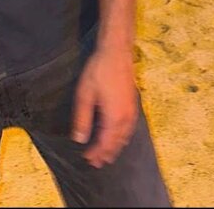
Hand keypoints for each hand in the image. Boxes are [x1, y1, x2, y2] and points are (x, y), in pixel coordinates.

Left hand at [70, 46, 137, 167]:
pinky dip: (122, 137)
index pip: (105, 144)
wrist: (117, 51)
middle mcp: (126, 118)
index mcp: (114, 118)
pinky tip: (116, 135)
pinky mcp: (133, 104)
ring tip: (105, 154)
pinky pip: (129, 128)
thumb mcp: (85, 94)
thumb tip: (79, 140)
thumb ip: (82, 118)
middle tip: (96, 162)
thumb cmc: (99, 71)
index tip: (86, 158)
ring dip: (115, 147)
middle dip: (106, 154)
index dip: (96, 153)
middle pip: (117, 143)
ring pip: (125, 137)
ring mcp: (132, 111)